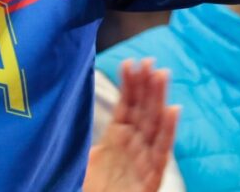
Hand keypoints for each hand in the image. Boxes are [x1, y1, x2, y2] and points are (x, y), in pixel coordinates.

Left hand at [84, 58, 179, 191]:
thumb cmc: (91, 187)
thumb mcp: (82, 160)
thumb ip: (84, 139)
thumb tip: (66, 110)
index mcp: (115, 144)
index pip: (125, 109)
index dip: (129, 86)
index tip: (132, 62)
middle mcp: (132, 151)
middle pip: (143, 113)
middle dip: (146, 87)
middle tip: (150, 61)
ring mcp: (142, 165)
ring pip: (154, 127)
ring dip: (158, 100)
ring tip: (161, 75)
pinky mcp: (150, 181)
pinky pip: (161, 153)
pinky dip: (168, 130)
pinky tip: (173, 110)